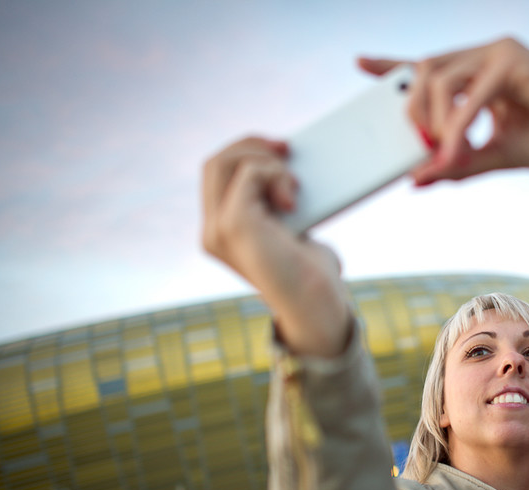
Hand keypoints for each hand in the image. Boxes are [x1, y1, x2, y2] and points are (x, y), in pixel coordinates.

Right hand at [201, 137, 352, 356]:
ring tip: (293, 181)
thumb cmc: (312, 272)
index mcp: (220, 232)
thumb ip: (277, 201)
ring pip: (223, 162)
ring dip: (264, 159)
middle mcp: (210, 232)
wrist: (317, 304)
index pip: (215, 176)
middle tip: (287, 146)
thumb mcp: (291, 228)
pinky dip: (276, 174)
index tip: (278, 147)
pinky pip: (249, 174)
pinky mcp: (234, 225)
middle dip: (250, 145)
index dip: (242, 152)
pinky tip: (294, 199)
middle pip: (214, 163)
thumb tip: (293, 162)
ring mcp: (217, 230)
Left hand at [359, 37, 528, 209]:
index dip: (393, 65)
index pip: (428, 67)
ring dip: (433, 121)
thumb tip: (415, 179)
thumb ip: (456, 164)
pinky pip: (471, 94)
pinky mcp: (514, 60)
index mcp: (480, 74)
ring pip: (440, 77)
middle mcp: (486, 57)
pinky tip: (458, 150)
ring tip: (441, 153)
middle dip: (411, 110)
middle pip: (425, 70)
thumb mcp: (494, 157)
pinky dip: (459, 126)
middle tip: (415, 145)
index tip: (361, 64)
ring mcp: (499, 54)